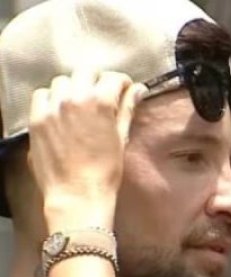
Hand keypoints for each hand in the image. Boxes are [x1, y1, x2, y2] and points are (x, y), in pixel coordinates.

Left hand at [27, 70, 146, 229]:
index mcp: (100, 101)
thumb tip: (138, 90)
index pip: (113, 77)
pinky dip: (52, 99)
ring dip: (74, 89)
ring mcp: (52, 107)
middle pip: (86, 72)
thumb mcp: (122, 138)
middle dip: (97, 81)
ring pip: (63, 81)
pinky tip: (61, 113)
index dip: (121, 83)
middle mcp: (74, 97)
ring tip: (80, 105)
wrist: (77, 194)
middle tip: (102, 97)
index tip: (123, 90)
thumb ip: (127, 109)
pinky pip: (42, 95)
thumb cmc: (105, 171)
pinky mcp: (37, 118)